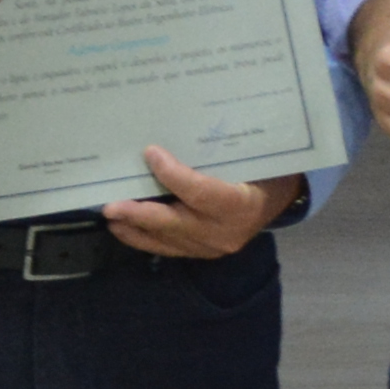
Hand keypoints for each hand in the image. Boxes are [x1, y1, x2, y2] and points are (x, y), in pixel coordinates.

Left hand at [103, 148, 298, 260]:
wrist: (279, 201)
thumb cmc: (263, 171)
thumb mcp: (251, 158)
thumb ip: (218, 153)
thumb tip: (175, 135)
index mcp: (241, 204)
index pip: (199, 192)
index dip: (172, 174)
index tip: (150, 153)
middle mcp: (225, 232)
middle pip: (174, 223)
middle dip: (139, 214)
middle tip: (110, 206)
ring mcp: (213, 248)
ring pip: (166, 239)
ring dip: (135, 228)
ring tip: (110, 216)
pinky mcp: (202, 254)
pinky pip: (168, 248)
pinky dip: (144, 237)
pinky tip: (126, 227)